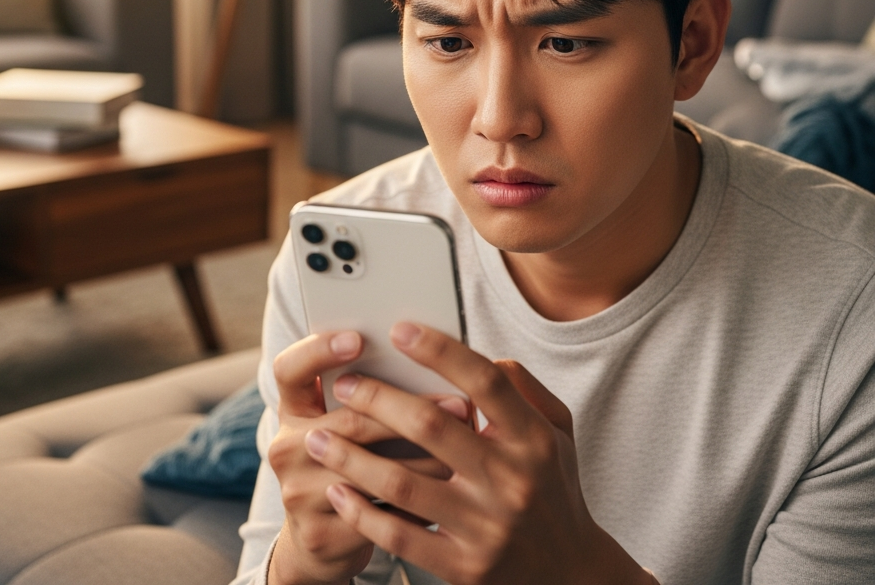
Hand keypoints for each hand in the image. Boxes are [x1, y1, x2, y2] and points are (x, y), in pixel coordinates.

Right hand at [267, 330, 468, 584]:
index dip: (318, 350)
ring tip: (467, 446)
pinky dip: (421, 502)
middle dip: (410, 410)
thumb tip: (425, 355)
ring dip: (427, 457)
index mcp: (292, 410)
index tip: (359, 338)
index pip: (289, 369)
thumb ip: (367, 391)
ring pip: (373, 470)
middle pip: (348, 421)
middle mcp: (286, 449)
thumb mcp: (341, 423)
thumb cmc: (347, 461)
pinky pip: (381, 516)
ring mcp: (299, 494)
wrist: (319, 541)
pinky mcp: (321, 536)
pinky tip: (452, 490)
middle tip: (459, 402)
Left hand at [304, 323, 653, 584]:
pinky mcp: (464, 568)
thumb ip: (522, 387)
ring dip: (352, 457)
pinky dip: (362, 514)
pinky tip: (338, 491)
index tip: (399, 331)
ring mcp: (486, 528)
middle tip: (345, 385)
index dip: (439, 350)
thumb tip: (482, 354)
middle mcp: (511, 480)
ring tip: (319, 437)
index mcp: (533, 439)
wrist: (572, 575)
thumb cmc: (552, 488)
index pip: (483, 381)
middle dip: (378, 399)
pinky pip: (400, 537)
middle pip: (431, 425)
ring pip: (403, 484)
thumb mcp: (557, 432)